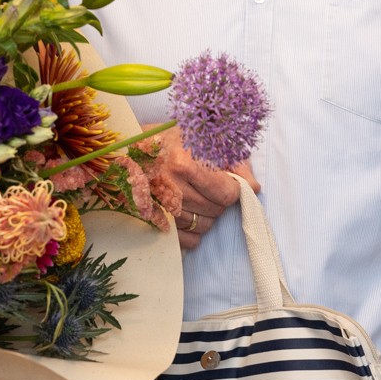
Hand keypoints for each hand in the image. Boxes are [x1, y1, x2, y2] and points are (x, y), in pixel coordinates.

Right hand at [157, 128, 257, 250]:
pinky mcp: (152, 224)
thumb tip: (254, 187)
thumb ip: (233, 160)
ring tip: (196, 196)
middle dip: (220, 201)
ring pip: (203, 226)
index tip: (230, 182)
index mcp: (183, 164)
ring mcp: (159, 208)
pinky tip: (187, 212)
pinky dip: (193, 231)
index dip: (234, 189)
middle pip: (216, 210)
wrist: (126, 151)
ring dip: (207, 215)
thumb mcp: (202, 138)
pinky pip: (187, 240)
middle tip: (210, 186)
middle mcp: (170, 188)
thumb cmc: (168, 141)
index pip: (226, 193)